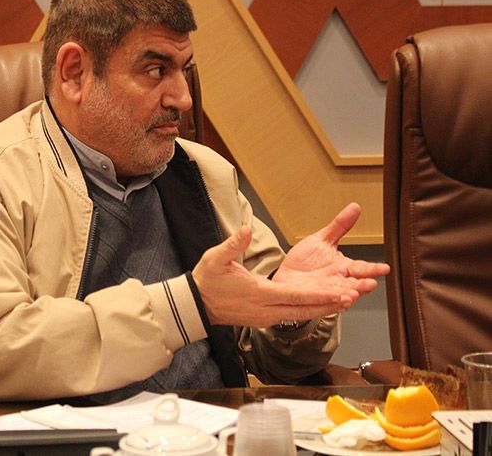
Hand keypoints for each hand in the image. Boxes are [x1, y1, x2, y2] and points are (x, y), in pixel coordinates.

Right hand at [191, 228, 356, 327]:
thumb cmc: (206, 280)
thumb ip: (233, 244)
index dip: (319, 295)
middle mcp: (265, 310)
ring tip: (344, 301)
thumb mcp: (215, 258)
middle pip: (304, 310)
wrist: (195, 304)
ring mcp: (264, 318)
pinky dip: (308, 310)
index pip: (295, 296)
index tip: (339, 293)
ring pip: (299, 315)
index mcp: (258, 293)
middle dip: (329, 305)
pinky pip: (291, 316)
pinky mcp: (263, 320)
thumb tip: (246, 229)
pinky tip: (320, 305)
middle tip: (353, 298)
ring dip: (321, 308)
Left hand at [273, 202, 389, 304]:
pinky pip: (323, 304)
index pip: (362, 269)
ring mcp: (326, 294)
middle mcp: (338, 282)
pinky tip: (337, 300)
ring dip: (348, 295)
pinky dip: (331, 303)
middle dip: (363, 285)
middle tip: (370, 283)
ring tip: (353, 293)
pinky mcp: (313, 301)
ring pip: (341, 297)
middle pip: (355, 285)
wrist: (284, 276)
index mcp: (343, 268)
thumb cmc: (303, 261)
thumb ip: (339, 225)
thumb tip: (355, 207)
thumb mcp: (322, 239)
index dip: (373, 269)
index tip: (384, 268)